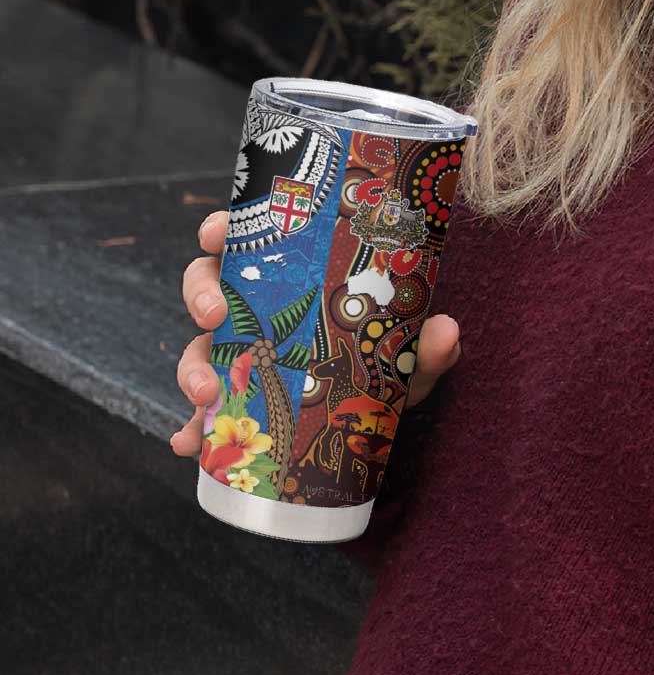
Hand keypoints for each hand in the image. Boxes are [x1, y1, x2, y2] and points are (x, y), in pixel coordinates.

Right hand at [169, 210, 461, 456]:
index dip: (221, 230)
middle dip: (201, 296)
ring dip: (192, 367)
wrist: (379, 415)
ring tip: (206, 393)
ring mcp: (242, 356)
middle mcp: (259, 311)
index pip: (248, 241)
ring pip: (199, 348)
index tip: (215, 232)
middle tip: (215, 315)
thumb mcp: (407, 355)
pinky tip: (187, 444)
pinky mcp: (237, 403)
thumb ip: (426, 345)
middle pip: (209, 286)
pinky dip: (191, 429)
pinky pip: (202, 414)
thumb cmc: (386, 363)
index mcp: (291, 279)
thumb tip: (447, 331)